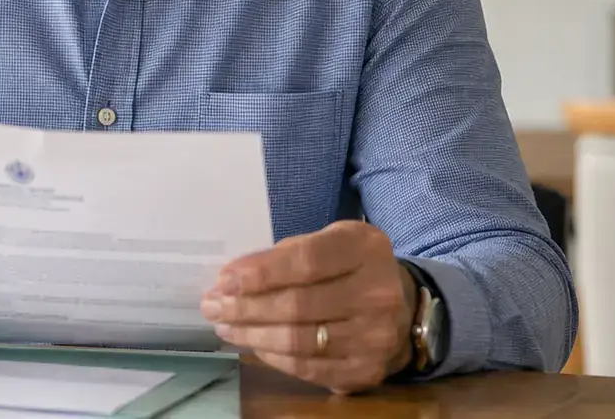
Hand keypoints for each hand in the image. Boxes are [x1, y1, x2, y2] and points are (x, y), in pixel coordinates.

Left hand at [201, 221, 415, 394]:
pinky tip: (254, 344)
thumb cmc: (350, 267)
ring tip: (225, 325)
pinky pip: (308, 368)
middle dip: (246, 307)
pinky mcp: (366, 371)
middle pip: (298, 305)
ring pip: (299, 340)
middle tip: (212, 305)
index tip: (224, 279)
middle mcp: (378, 293)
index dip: (261, 273)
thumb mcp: (329, 242)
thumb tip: (233, 278)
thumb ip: (287, 254)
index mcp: (366, 249)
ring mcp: (376, 337)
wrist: (402, 308)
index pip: (307, 262)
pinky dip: (274, 357)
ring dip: (252, 334)